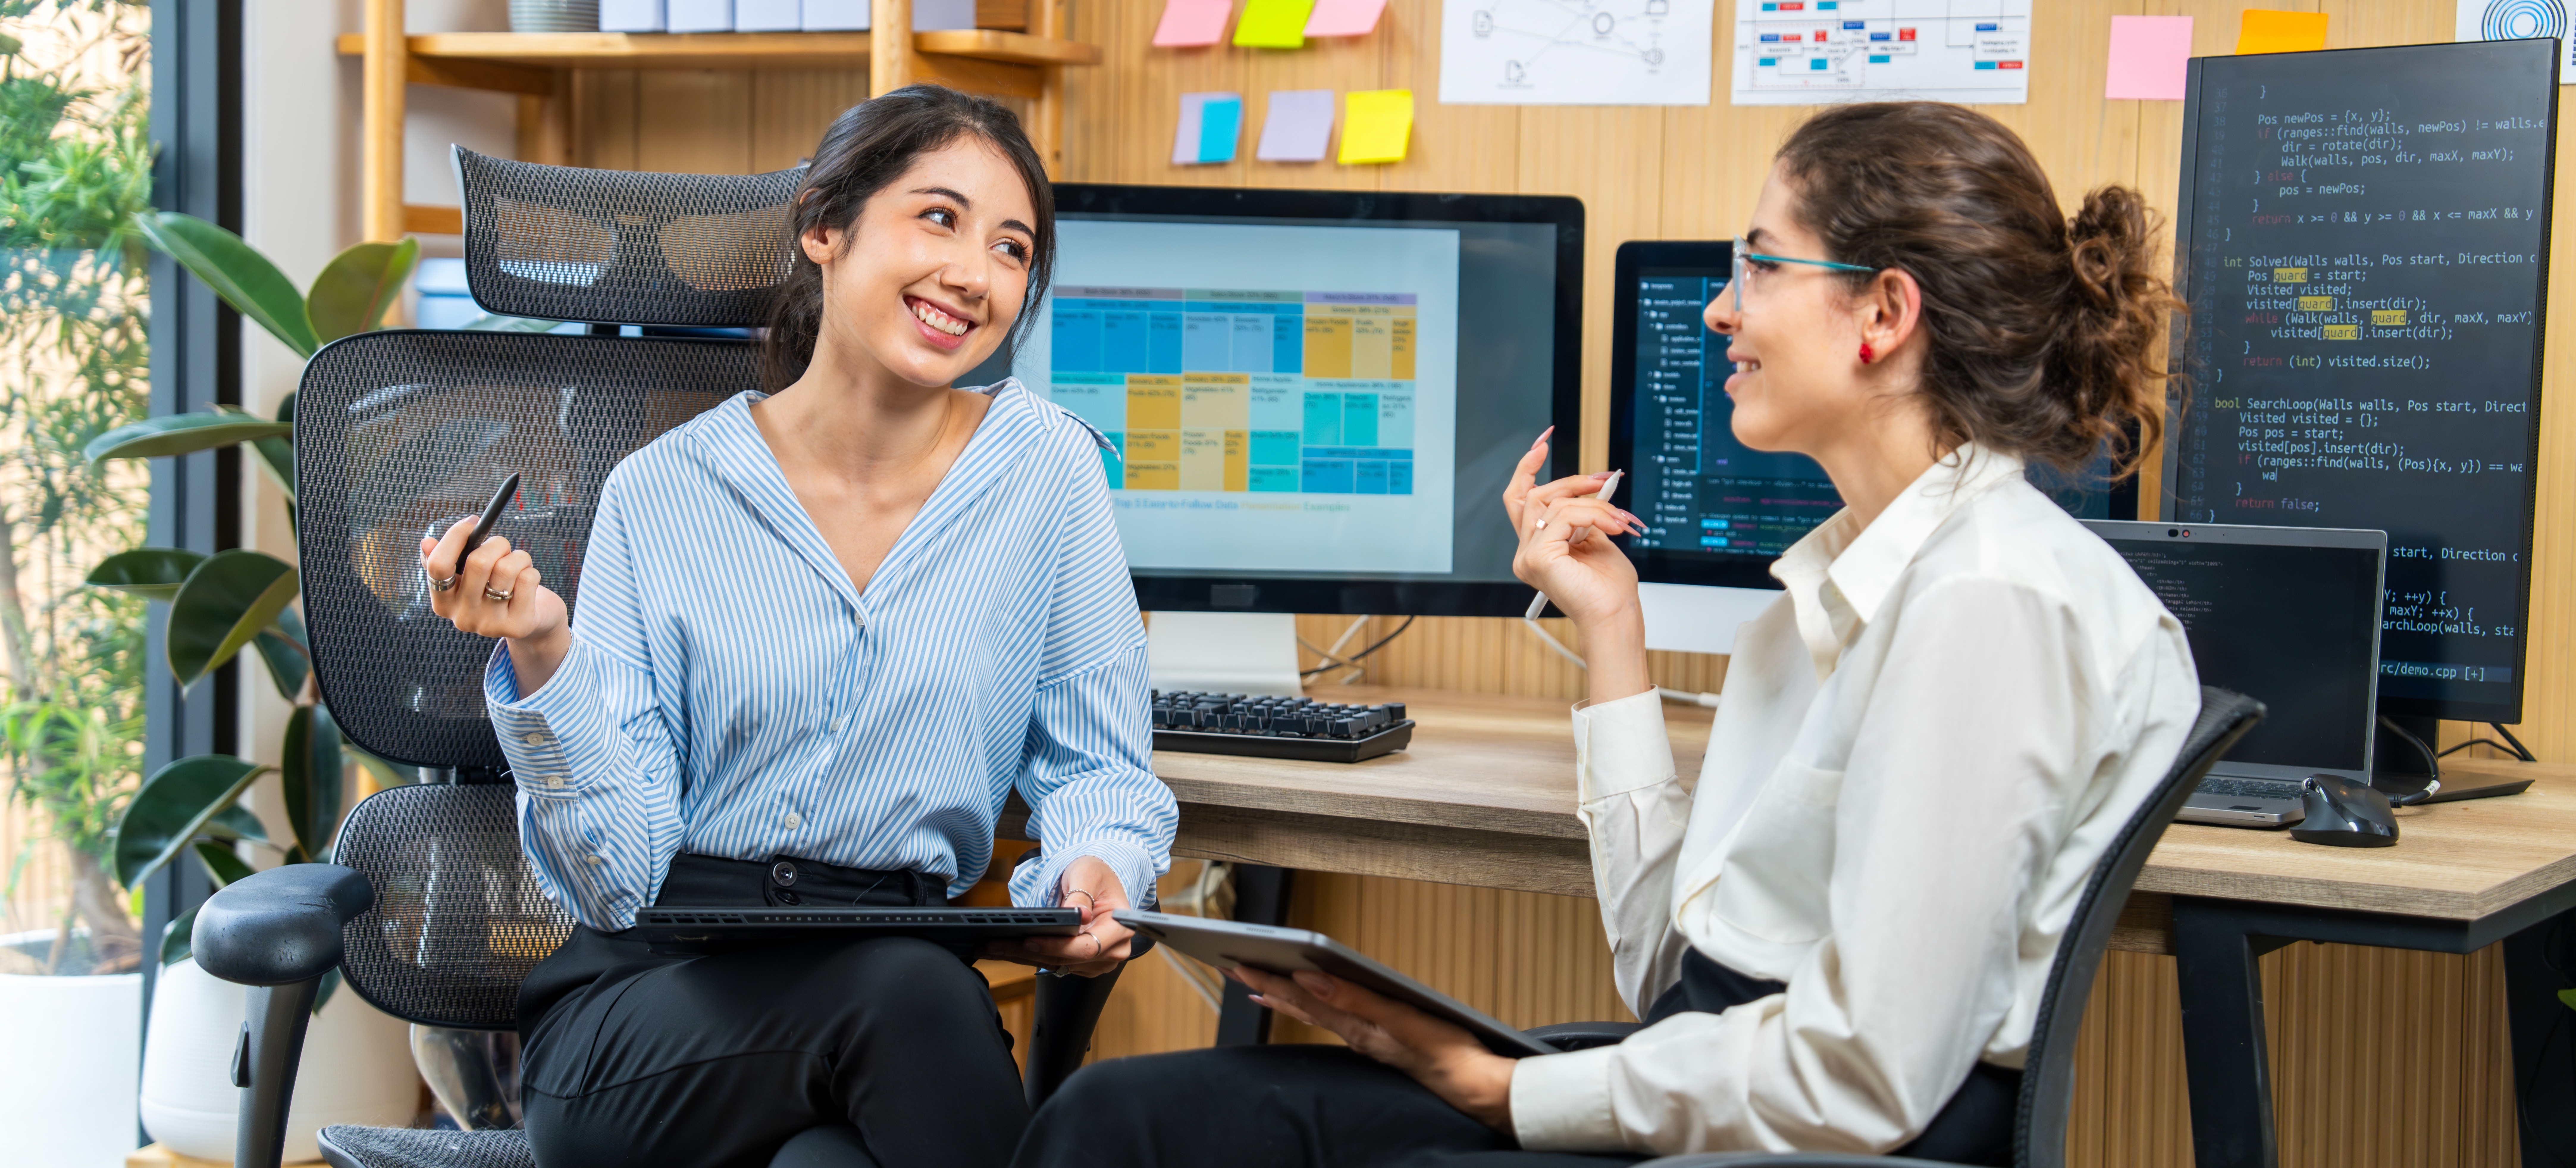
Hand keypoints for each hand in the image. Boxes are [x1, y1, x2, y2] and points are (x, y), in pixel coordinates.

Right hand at [419, 517, 570, 691]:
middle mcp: (462, 617)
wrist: (531, 619)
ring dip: (518, 557)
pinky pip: (527, 579)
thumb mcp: (468, 575)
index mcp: (443, 602)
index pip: (437, 565)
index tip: (472, 522)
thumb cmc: (494, 587)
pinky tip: (528, 582)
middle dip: (496, 544)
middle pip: (477, 562)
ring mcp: (489, 624)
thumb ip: (447, 559)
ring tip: (518, 564)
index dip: (455, 537)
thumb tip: (426, 543)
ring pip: (506, 568)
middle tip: (502, 546)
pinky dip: (531, 571)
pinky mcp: (517, 626)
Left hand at [980, 855, 1133, 976]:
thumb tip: (1081, 915)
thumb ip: (1082, 893)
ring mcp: (1098, 962)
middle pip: (1066, 960)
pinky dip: (1029, 957)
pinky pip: (1053, 964)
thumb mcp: (1087, 873)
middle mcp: (1113, 951)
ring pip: (1056, 965)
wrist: (1098, 881)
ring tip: (992, 946)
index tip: (1029, 940)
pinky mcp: (1081, 965)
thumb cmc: (1096, 874)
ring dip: (1023, 957)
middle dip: (1028, 953)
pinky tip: (1006, 949)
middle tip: (995, 944)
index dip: (1055, 947)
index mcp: (1120, 929)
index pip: (1086, 947)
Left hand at [1233, 966, 1516, 1131]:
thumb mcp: (1397, 1018)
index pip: (1300, 999)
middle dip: (1266, 986)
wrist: (1470, 1081)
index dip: (1268, 980)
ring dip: (1285, 997)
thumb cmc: (1441, 1049)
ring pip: (1313, 1012)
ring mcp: (1365, 1036)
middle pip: (1299, 1006)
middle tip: (1234, 968)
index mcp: (1354, 1024)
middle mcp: (1353, 1031)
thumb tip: (1309, 979)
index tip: (1238, 963)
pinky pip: (1333, 1018)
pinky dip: (1314, 1007)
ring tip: (1260, 987)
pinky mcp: (1378, 1037)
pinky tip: (1312, 1004)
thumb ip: (1353, 998)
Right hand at [1503, 429, 1652, 704]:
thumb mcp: (1595, 539)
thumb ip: (1581, 516)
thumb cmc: (1609, 587)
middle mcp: (1526, 553)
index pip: (1519, 501)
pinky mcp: (1538, 558)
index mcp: (1537, 549)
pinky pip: (1563, 517)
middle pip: (1536, 496)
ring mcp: (1528, 557)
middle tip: (1603, 479)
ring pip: (1552, 504)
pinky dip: (1591, 515)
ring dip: (1592, 503)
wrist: (1616, 615)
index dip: (1526, 470)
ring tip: (1618, 517)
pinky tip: (1611, 526)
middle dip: (1572, 482)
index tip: (1541, 443)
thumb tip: (1586, 486)